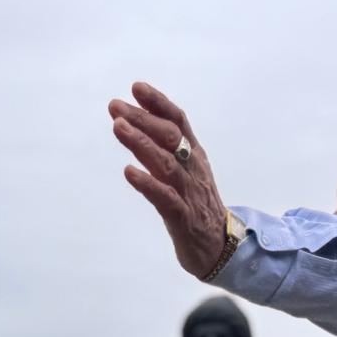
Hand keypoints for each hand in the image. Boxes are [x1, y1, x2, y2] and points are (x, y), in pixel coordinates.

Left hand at [109, 82, 230, 277]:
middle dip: (142, 119)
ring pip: (166, 163)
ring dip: (141, 143)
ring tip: (118, 128)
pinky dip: (147, 184)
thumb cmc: (198, 207)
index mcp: (194, 156)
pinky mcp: (183, 218)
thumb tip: (137, 125)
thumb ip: (164, 150)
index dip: (158, 103)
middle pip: (170, 137)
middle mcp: (193, 169)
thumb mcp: (184, 173)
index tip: (136, 88)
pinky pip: (165, 198)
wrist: (221, 249)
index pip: (178, 121)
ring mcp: (189, 193)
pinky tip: (129, 172)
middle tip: (115, 107)